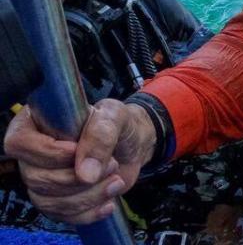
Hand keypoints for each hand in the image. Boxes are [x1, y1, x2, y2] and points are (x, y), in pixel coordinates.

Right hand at [3, 100, 156, 224]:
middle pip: (36, 178)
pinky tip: (109, 203)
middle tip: (113, 165)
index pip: (20, 143)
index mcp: (36, 123)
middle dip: (77, 178)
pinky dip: (87, 213)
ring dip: (87, 196)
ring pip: (47, 202)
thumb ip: (100, 136)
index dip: (48, 153)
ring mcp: (42, 178)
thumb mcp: (115, 116)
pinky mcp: (56, 199)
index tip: (77, 150)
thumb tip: (84, 174)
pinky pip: (61, 216)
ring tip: (116, 180)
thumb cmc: (119, 123)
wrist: (133, 145)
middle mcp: (33, 154)